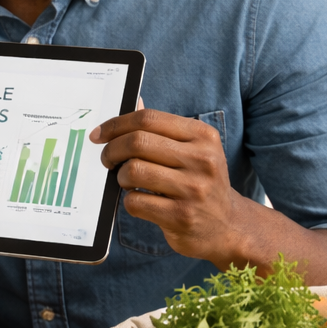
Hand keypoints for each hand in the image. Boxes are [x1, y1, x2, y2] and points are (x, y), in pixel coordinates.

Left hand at [89, 108, 248, 267]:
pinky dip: (130, 201)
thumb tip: (133, 101)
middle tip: (107, 160)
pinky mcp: (182, 217)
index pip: (148, 118)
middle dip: (112, 151)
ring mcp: (194, 190)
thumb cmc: (200, 183)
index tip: (99, 135)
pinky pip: (135, 202)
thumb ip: (163, 129)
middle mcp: (202, 160)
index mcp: (203, 136)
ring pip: (133, 171)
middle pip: (137, 142)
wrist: (228, 226)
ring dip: (121, 178)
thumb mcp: (193, 151)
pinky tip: (141, 201)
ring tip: (128, 182)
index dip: (116, 125)